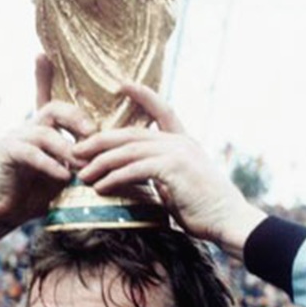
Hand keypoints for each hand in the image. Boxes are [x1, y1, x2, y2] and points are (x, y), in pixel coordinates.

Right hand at [0, 57, 94, 255]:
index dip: (44, 75)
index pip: (46, 97)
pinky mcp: (5, 153)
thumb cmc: (35, 195)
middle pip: (54, 108)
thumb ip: (79, 163)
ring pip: (45, 132)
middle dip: (76, 118)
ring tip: (82, 166)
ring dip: (67, 149)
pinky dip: (50, 164)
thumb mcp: (63, 176)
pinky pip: (31, 152)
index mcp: (42, 130)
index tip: (43, 54)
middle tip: (92, 133)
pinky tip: (63, 176)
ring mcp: (14, 138)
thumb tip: (110, 160)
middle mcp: (27, 128)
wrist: (1, 213)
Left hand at [73, 83, 265, 256]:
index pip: (160, 109)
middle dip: (99, 141)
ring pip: (127, 151)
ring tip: (81, 173)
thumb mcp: (180, 187)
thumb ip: (161, 177)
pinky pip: (134, 170)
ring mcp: (176, 153)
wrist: (228, 221)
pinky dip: (114, 179)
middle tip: (77, 150)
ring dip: (100, 163)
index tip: (122, 84)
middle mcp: (179, 142)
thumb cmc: (205, 210)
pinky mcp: (172, 169)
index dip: (142, 94)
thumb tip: (141, 181)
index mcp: (183, 142)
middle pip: (130, 133)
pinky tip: (100, 187)